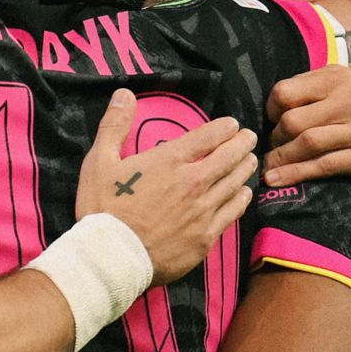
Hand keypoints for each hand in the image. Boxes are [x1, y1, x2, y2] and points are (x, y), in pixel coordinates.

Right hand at [76, 89, 256, 284]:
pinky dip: (241, 199)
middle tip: (250, 137)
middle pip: (229, 156)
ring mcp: (203, 211)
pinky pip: (232, 212)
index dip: (224, 127)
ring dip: (245, 168)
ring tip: (250, 161)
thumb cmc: (103, 209)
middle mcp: (193, 182)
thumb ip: (114, 126)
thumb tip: (124, 93)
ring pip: (235, 183)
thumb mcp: (99, 162)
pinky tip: (244, 194)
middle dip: (242, 143)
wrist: (112, 258)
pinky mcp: (206, 236)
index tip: (232, 124)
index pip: (208, 136)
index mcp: (170, 161)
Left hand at [264, 67, 350, 187]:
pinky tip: (276, 180)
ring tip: (268, 167)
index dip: (271, 110)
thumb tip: (276, 105)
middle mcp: (346, 100)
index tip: (272, 122)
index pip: (284, 92)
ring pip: (304, 143)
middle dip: (274, 138)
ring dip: (279, 158)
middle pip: (290, 120)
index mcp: (337, 79)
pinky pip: (322, 166)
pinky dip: (294, 174)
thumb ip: (317, 88)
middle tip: (272, 148)